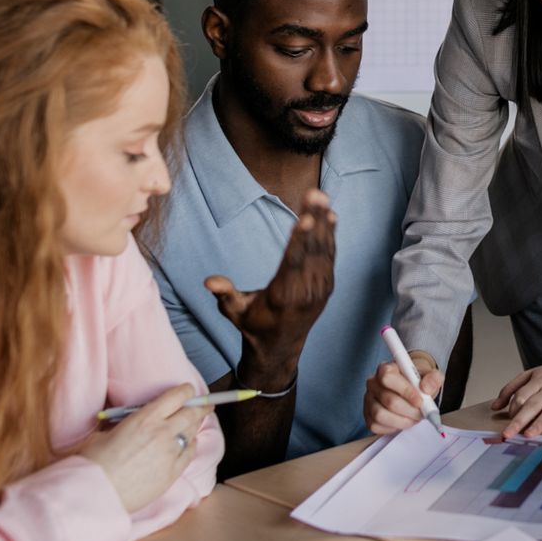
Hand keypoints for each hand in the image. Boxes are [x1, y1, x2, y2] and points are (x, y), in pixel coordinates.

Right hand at [81, 383, 212, 512]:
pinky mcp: (172, 473)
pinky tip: (189, 445)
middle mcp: (162, 432)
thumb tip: (127, 425)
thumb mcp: (104, 433)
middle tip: (207, 405)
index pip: (177, 396)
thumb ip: (123, 425)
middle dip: (201, 407)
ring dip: (195, 426)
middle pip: (192, 413)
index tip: (190, 391)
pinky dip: (191, 447)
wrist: (96, 493)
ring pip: (192, 433)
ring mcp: (169, 453)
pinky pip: (189, 455)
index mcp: (145, 418)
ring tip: (195, 424)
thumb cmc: (94, 463)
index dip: (187, 391)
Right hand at [205, 190, 335, 385]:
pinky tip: (330, 216)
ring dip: (324, 222)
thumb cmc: (253, 325)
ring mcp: (320, 287)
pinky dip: (331, 235)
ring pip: (324, 250)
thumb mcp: (235, 312)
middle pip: (311, 250)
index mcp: (284, 295)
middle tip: (315, 193)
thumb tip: (210, 282)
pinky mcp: (326, 285)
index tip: (307, 218)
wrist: (279, 347)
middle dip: (315, 219)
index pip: (293, 262)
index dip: (301, 239)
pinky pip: (330, 255)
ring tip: (321, 196)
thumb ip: (225, 295)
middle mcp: (306, 290)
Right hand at [364, 351, 443, 434]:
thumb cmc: (418, 381)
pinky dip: (393, 427)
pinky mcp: (368, 415)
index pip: (388, 378)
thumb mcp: (431, 375)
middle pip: (388, 400)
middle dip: (409, 410)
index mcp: (385, 369)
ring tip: (413, 418)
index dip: (405, 391)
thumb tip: (427, 387)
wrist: (413, 390)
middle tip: (421, 413)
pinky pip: (376, 426)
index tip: (420, 401)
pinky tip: (402, 421)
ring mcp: (368, 400)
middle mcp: (373, 383)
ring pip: (380, 415)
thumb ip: (433, 378)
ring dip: (402, 421)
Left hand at [493, 355, 541, 436]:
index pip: (520, 395)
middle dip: (519, 420)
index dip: (512, 410)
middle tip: (508, 434)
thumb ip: (512, 388)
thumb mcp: (533, 374)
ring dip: (540, 422)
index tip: (507, 424)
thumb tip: (495, 406)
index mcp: (537, 379)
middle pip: (533, 403)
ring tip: (529, 434)